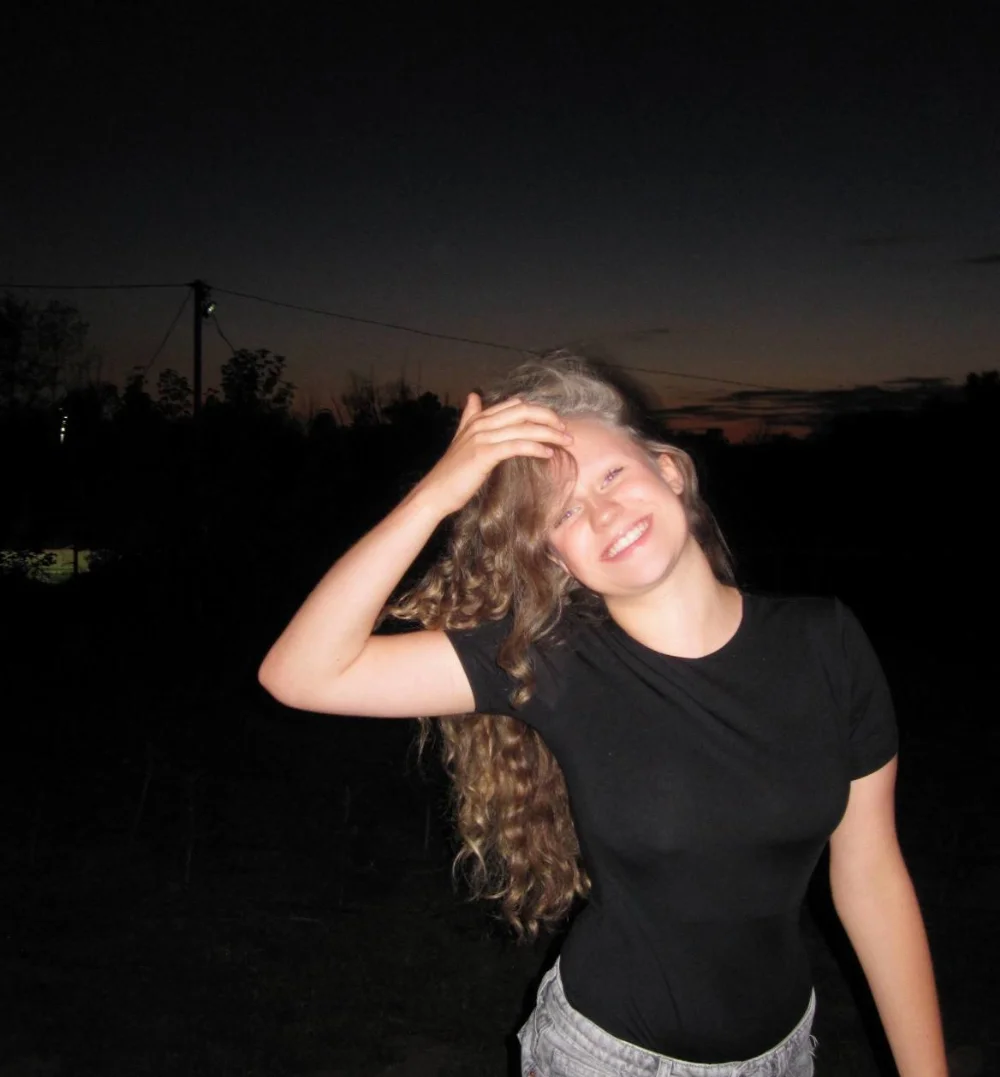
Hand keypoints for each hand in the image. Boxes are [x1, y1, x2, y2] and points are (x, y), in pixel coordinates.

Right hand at [413, 393, 572, 516]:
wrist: (435, 492)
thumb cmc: (453, 472)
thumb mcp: (462, 439)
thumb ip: (470, 417)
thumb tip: (473, 396)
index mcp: (479, 419)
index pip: (515, 405)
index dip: (539, 411)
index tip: (555, 422)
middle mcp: (481, 423)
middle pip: (524, 411)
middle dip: (549, 418)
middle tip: (567, 430)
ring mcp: (482, 437)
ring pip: (524, 428)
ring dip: (549, 433)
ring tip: (566, 441)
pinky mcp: (484, 454)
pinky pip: (516, 446)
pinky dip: (535, 447)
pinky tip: (548, 453)